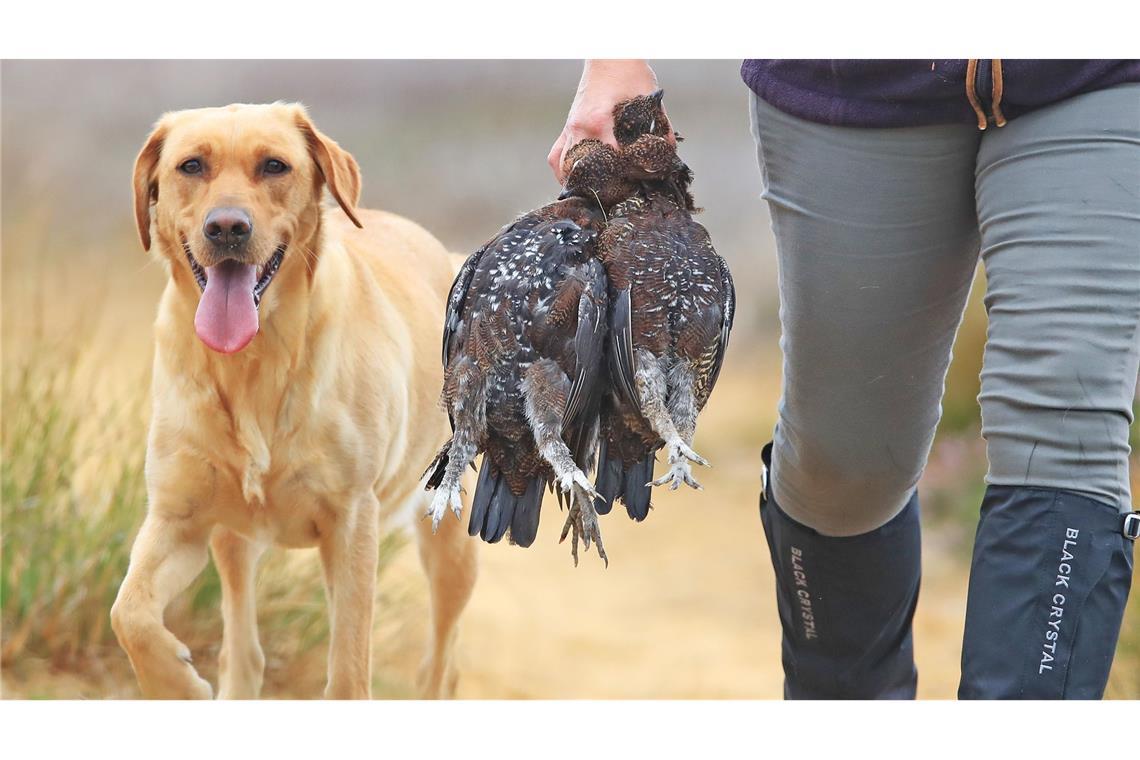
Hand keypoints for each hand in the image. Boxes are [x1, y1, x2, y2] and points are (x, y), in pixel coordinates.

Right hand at [547, 60, 672, 183]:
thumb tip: (668, 153)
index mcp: (598, 122)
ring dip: (576, 183)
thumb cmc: (630, 73)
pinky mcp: (567, 127)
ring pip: (563, 167)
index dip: (621, 178)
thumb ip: (662, 128)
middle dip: (596, 187)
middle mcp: (579, 128)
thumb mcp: (650, 101)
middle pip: (581, 171)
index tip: (634, 185)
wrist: (609, 54)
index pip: (607, 162)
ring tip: (592, 194)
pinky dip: (563, 170)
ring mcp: (570, 128)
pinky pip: (556, 156)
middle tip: (613, 197)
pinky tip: (574, 179)